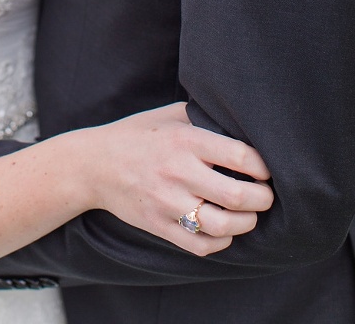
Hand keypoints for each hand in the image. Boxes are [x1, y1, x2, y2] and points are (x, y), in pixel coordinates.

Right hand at [85, 102, 273, 256]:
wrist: (94, 164)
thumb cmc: (137, 135)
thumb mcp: (168, 116)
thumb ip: (203, 119)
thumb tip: (242, 126)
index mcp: (183, 139)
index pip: (240, 156)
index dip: (263, 167)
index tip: (265, 169)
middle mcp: (177, 171)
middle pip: (238, 195)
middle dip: (263, 199)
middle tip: (266, 196)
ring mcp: (167, 202)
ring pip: (223, 225)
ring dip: (246, 223)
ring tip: (248, 215)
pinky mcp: (160, 225)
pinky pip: (202, 245)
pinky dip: (221, 242)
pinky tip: (223, 230)